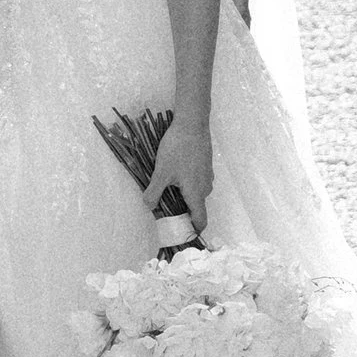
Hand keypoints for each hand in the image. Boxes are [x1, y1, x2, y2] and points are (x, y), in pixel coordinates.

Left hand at [152, 113, 212, 231]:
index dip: (192, 230)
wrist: (192, 124)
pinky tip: (174, 173)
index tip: (180, 232)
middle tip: (165, 208)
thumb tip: (149, 206)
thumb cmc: (177, 150)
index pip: (200, 221)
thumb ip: (154, 192)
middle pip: (196, 207)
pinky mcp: (206, 165)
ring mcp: (207, 176)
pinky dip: (187, 184)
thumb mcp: (161, 172)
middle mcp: (205, 188)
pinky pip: (197, 182)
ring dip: (183, 196)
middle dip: (182, 211)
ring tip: (166, 188)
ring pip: (196, 193)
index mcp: (196, 194)